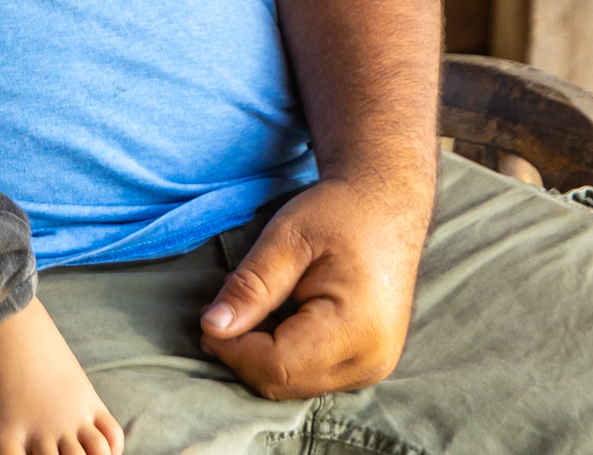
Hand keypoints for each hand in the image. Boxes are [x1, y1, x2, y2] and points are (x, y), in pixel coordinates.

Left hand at [197, 174, 432, 398]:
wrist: (387, 209)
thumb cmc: (339, 215)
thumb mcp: (286, 239)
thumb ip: (250, 287)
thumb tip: (212, 328)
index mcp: (357, 329)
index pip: (277, 365)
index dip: (232, 349)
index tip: (206, 317)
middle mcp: (371, 361)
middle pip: (283, 382)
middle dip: (241, 352)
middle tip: (222, 308)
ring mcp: (372, 368)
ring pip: (292, 384)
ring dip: (259, 353)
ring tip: (253, 305)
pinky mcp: (365, 365)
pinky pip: (308, 374)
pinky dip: (279, 353)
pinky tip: (274, 316)